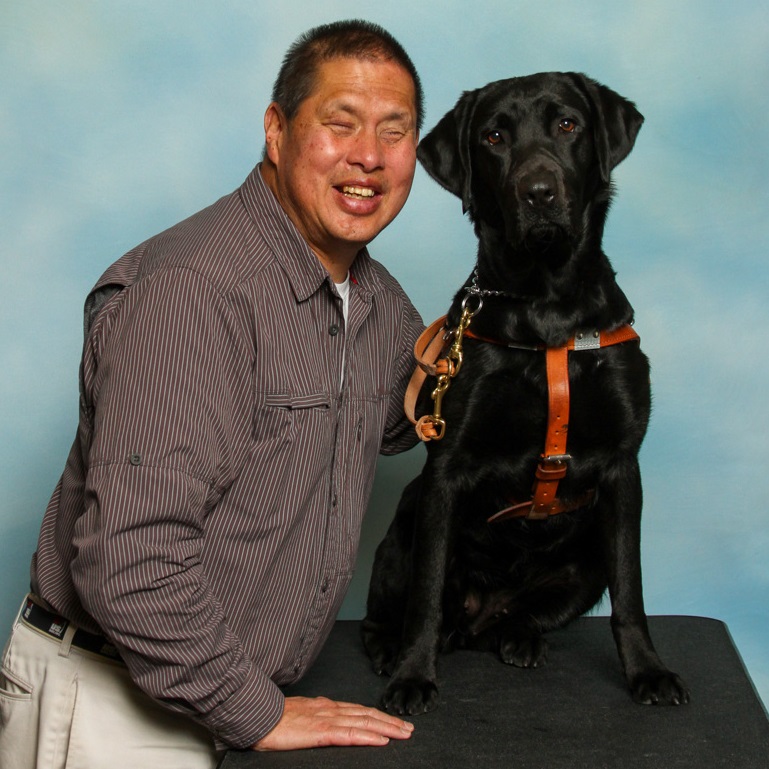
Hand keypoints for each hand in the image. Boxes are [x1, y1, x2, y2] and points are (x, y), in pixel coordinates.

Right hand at [252, 695, 414, 750]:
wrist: (256, 716)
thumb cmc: (273, 719)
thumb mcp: (300, 716)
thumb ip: (315, 717)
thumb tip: (327, 721)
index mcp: (325, 707)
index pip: (358, 710)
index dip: (377, 715)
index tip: (393, 721)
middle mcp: (330, 710)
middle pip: (366, 714)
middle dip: (389, 721)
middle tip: (408, 728)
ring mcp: (326, 719)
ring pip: (364, 722)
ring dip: (386, 727)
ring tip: (403, 733)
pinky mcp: (320, 732)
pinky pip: (349, 735)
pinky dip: (368, 736)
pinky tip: (381, 740)